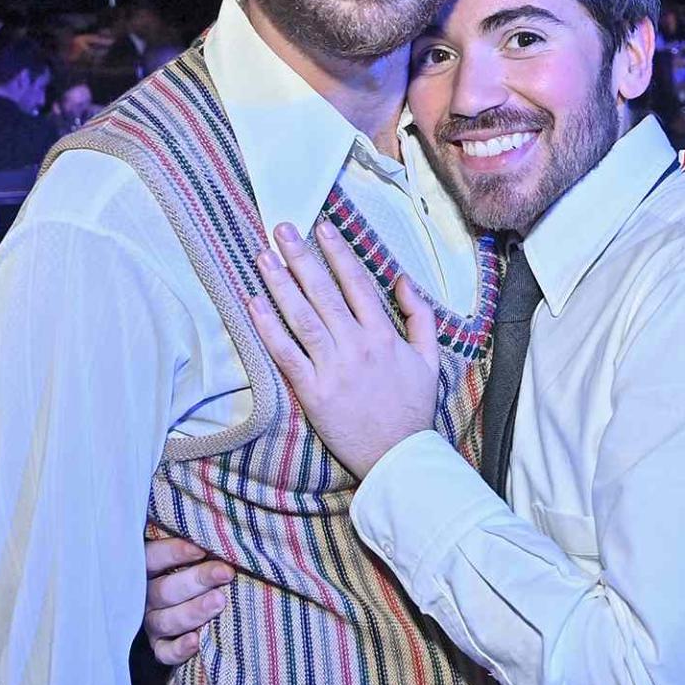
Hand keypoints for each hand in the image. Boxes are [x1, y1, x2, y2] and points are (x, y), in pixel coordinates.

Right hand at [144, 534, 232, 665]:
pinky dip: (178, 649)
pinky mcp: (159, 647)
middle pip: (164, 590)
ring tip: (220, 601)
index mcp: (148, 568)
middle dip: (196, 581)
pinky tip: (196, 641)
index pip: (152, 558)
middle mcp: (145, 596)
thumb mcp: (190, 553)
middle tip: (225, 573)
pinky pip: (164, 653)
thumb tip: (224, 529)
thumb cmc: (195, 568)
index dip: (173, 553)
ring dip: (193, 611)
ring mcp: (151, 623)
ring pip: (165, 620)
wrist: (192, 600)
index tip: (201, 549)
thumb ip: (197, 544)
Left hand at [249, 220, 439, 479]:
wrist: (399, 457)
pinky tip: (254, 303)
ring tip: (264, 256)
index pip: (357, 283)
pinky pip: (286, 354)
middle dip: (301, 256)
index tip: (322, 228)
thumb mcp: (429, 358)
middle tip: (281, 228)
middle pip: (324, 292)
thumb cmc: (413, 409)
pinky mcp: (313, 392)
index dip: (338, 253)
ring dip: (280, 283)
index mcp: (384, 336)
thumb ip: (420, 316)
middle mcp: (357, 346)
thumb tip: (403, 280)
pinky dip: (268, 328)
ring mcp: (333, 369)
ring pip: (302, 317)